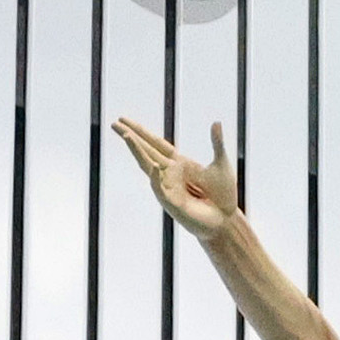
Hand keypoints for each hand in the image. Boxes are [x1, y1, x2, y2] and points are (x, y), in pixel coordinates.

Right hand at [115, 115, 239, 240]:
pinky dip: (157, 177)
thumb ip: (217, 143)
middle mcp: (169, 173)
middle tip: (114, 123)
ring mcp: (167, 187)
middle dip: (131, 137)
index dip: (141, 131)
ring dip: (138, 151)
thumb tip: (216, 121)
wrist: (225, 220)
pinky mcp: (171, 202)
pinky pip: (160, 188)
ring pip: (148, 166)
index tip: (124, 119)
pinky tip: (153, 166)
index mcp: (178, 162)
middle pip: (146, 151)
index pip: (155, 143)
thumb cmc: (223, 195)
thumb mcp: (221, 164)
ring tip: (126, 136)